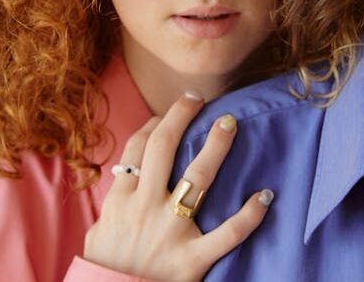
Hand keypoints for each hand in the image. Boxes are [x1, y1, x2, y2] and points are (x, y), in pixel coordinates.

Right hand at [83, 93, 271, 280]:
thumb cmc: (105, 272)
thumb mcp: (99, 233)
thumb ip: (114, 205)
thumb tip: (126, 178)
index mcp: (121, 201)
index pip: (137, 149)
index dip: (153, 124)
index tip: (168, 112)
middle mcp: (145, 208)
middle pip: (163, 149)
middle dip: (181, 117)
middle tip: (198, 99)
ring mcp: (170, 231)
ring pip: (197, 177)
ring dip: (216, 147)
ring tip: (230, 123)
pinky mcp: (192, 259)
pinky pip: (227, 234)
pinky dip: (249, 215)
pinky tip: (265, 196)